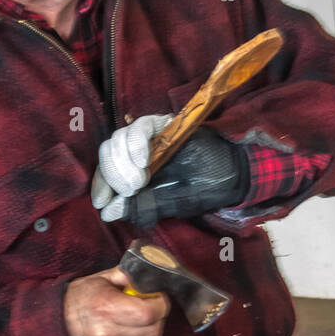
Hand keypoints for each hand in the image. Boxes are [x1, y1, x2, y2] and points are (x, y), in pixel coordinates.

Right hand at [64, 266, 169, 335]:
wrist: (56, 321)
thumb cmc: (82, 297)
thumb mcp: (103, 278)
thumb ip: (130, 276)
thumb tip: (152, 279)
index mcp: (105, 308)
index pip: (149, 313)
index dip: (160, 305)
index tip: (157, 299)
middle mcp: (104, 334)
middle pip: (153, 331)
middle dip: (156, 318)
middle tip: (147, 309)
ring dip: (147, 333)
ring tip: (134, 322)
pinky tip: (126, 335)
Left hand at [92, 124, 250, 228]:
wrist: (233, 174)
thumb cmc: (202, 190)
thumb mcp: (167, 203)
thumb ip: (139, 205)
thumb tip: (108, 212)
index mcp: (135, 171)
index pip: (106, 171)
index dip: (101, 185)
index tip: (101, 202)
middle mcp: (138, 150)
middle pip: (108, 152)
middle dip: (114, 175)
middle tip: (132, 189)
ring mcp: (150, 135)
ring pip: (118, 139)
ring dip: (123, 162)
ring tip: (141, 180)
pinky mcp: (163, 123)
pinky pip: (139, 126)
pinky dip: (136, 143)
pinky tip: (145, 160)